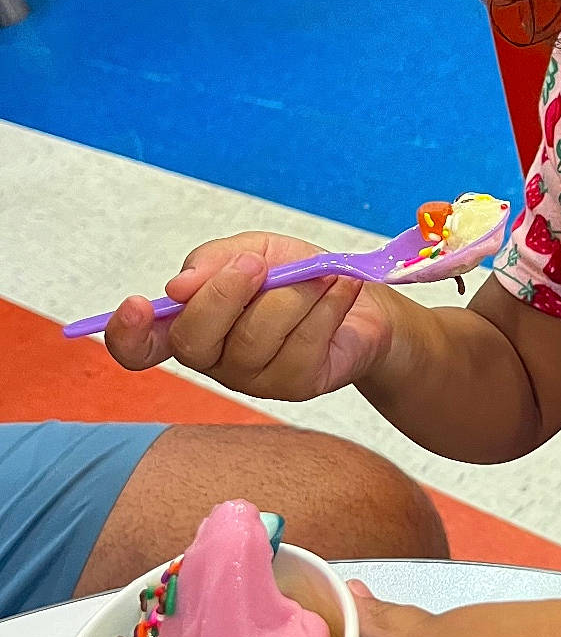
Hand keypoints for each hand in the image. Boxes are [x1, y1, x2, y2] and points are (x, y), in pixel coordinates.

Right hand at [103, 232, 396, 398]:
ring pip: (256, 338)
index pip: (139, 347)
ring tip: (318, 273)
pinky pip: (303, 344)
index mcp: (189, 324)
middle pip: (196, 340)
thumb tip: (179, 287)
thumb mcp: (251, 251)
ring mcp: (253, 378)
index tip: (138, 305)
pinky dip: (326, 306)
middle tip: (256, 265)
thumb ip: (213, 262)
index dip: (128, 335)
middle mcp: (213, 358)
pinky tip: (340, 285)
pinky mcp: (296, 385)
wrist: (356, 293)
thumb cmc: (293, 272)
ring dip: (290, 295)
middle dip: (224, 294)